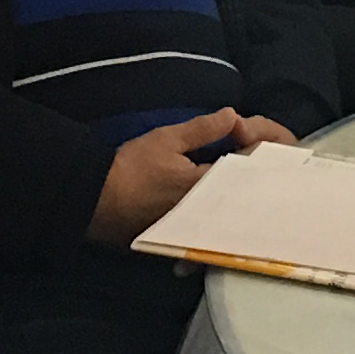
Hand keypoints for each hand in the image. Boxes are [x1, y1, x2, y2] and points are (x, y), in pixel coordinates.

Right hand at [86, 106, 281, 241]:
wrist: (96, 198)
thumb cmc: (132, 166)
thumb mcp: (167, 139)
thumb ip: (203, 129)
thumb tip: (233, 116)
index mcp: (204, 186)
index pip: (240, 173)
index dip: (252, 161)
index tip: (258, 151)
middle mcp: (203, 212)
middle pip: (233, 199)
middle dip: (244, 187)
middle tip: (255, 173)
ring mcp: (190, 228)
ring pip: (219, 215)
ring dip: (229, 203)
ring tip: (238, 190)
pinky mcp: (176, 237)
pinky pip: (202, 229)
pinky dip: (209, 219)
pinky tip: (211, 210)